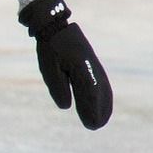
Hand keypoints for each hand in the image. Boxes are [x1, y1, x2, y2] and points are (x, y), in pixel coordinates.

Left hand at [19, 0, 112, 129]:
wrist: (56, 26)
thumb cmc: (50, 48)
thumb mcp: (49, 69)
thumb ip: (58, 88)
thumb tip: (66, 106)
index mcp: (80, 68)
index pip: (89, 94)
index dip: (91, 110)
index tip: (91, 124)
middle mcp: (91, 67)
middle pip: (99, 93)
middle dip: (98, 111)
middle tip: (95, 126)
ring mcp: (94, 65)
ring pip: (103, 88)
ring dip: (103, 104)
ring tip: (101, 120)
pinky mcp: (92, 63)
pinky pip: (101, 82)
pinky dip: (103, 94)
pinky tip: (102, 103)